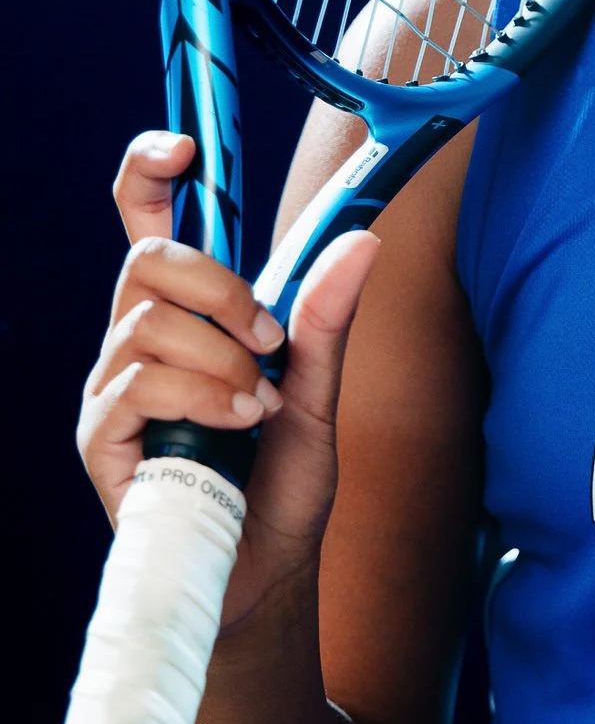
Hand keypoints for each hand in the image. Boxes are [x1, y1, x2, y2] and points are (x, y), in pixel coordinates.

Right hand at [78, 130, 379, 630]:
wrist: (265, 575)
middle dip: (220, 288)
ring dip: (223, 360)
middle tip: (269, 340)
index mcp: (186, 318)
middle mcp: (137, 342)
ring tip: (257, 407)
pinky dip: (202, 397)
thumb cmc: (282, 486)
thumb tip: (366, 237)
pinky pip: (137, 382)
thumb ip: (328, 317)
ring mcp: (111, 390)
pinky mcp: (99, 439)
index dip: (150, 174)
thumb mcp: (321, 390)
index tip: (179, 148)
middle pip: (147, 259)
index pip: (147, 224)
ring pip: (149, 322)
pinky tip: (235, 428)